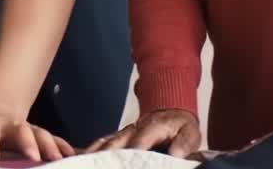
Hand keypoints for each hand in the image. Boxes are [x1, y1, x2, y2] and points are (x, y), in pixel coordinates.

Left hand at [0, 103, 74, 162]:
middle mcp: (10, 125)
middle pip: (22, 130)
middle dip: (28, 142)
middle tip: (34, 158)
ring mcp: (26, 129)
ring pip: (41, 133)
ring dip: (50, 145)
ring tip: (57, 159)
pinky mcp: (38, 135)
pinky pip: (54, 139)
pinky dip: (63, 146)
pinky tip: (71, 155)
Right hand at [84, 109, 200, 157]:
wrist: (170, 110)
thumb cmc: (181, 127)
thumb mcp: (189, 133)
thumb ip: (183, 144)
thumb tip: (175, 155)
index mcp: (152, 127)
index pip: (139, 142)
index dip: (132, 153)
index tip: (127, 164)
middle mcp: (133, 129)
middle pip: (117, 143)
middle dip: (108, 156)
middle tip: (101, 166)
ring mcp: (123, 132)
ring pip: (105, 143)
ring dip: (96, 154)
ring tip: (85, 164)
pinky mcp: (117, 137)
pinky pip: (101, 143)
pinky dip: (91, 150)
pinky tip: (82, 158)